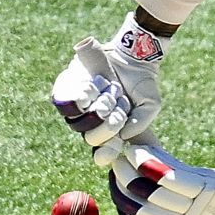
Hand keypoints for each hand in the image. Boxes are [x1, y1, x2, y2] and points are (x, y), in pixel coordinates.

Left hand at [50, 17, 167, 161]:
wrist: (132, 57)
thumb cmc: (142, 84)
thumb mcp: (149, 105)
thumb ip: (140, 122)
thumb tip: (122, 136)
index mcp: (112, 129)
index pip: (104, 149)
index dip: (105, 153)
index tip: (103, 158)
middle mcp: (93, 121)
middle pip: (90, 136)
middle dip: (104, 128)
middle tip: (117, 113)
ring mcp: (79, 107)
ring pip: (76, 120)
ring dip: (92, 112)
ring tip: (105, 99)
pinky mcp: (68, 89)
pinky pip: (64, 101)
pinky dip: (76, 98)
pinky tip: (88, 92)